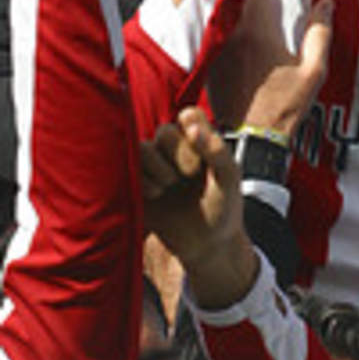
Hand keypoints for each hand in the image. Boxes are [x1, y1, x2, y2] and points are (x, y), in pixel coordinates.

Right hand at [141, 107, 257, 307]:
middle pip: (165, 131)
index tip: (202, 147)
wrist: (207, 246)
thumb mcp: (229, 178)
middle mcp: (175, 150)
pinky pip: (127, 170)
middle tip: (191, 175)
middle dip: (180, 153)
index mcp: (199, 140)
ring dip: (158, 167)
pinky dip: (143, 180)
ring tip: (170, 186)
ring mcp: (155, 168)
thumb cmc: (224, 207)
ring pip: (142, 147)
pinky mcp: (138, 187)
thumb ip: (216, 150)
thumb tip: (190, 127)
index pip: (188, 113)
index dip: (192, 127)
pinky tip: (157, 195)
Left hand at [207, 0, 332, 138]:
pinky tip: (249, 57)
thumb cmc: (284, 107)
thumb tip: (325, 4)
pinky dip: (235, 42)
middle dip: (257, 0)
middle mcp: (233, 38)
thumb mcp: (313, 71)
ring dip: (245, 21)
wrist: (253, 141)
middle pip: (240, 2)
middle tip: (273, 7)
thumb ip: (320, 32)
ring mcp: (219, 54)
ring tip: (263, 33)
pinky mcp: (211, 70)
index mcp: (258, 33)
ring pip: (230, 23)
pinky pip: (222, 43)